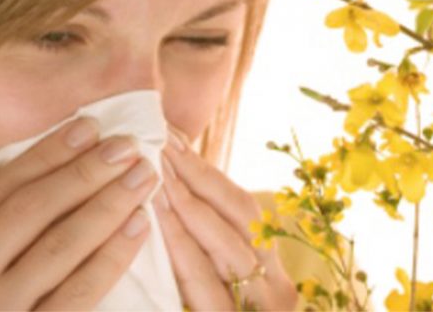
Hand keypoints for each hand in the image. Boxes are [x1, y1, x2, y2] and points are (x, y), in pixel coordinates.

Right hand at [0, 118, 158, 310]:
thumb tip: (63, 167)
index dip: (46, 153)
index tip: (89, 127)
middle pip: (30, 209)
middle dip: (84, 171)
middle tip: (127, 146)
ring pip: (59, 245)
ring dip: (108, 203)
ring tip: (143, 175)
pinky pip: (79, 292)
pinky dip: (113, 254)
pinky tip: (139, 224)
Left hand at [153, 127, 298, 311]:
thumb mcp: (223, 290)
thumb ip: (207, 251)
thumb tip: (174, 190)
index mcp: (273, 272)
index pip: (243, 206)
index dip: (206, 170)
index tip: (173, 137)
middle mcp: (276, 287)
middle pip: (240, 215)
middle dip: (197, 173)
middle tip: (162, 140)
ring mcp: (261, 307)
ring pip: (225, 242)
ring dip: (187, 201)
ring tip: (157, 169)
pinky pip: (203, 281)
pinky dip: (179, 245)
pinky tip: (157, 217)